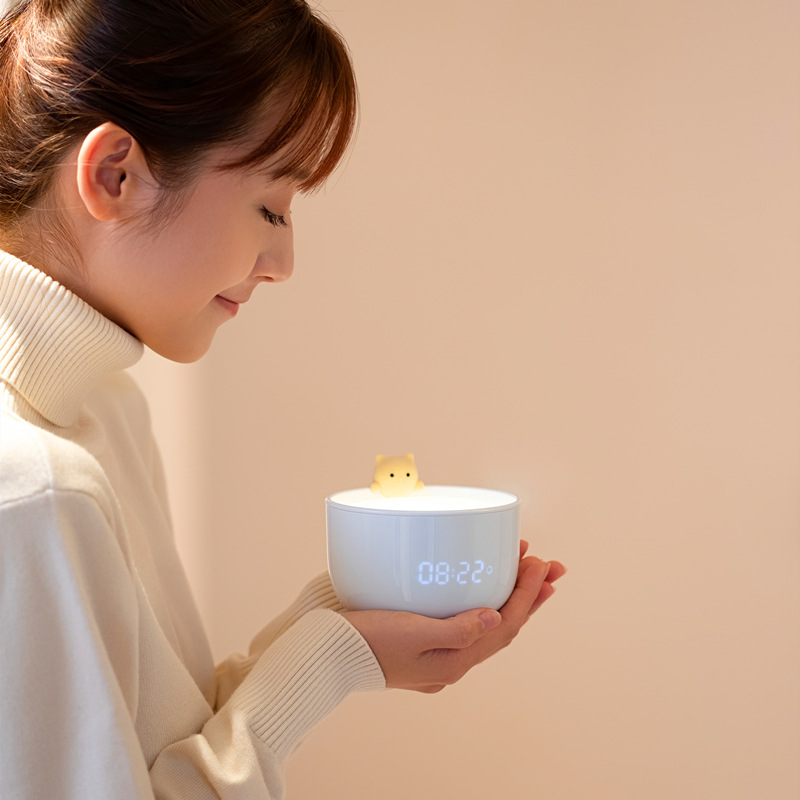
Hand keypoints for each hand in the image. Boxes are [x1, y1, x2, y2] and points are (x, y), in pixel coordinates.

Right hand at [342, 541, 564, 692]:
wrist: (327, 654)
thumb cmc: (365, 641)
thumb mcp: (412, 634)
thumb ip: (456, 629)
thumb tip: (496, 618)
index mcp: (453, 662)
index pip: (505, 626)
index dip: (527, 594)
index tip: (541, 563)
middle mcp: (451, 661)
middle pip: (503, 625)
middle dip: (529, 595)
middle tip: (550, 567)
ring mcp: (438, 653)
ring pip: (487, 623)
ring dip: (510, 597)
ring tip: (528, 571)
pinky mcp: (423, 640)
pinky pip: (467, 621)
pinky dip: (484, 601)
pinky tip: (483, 589)